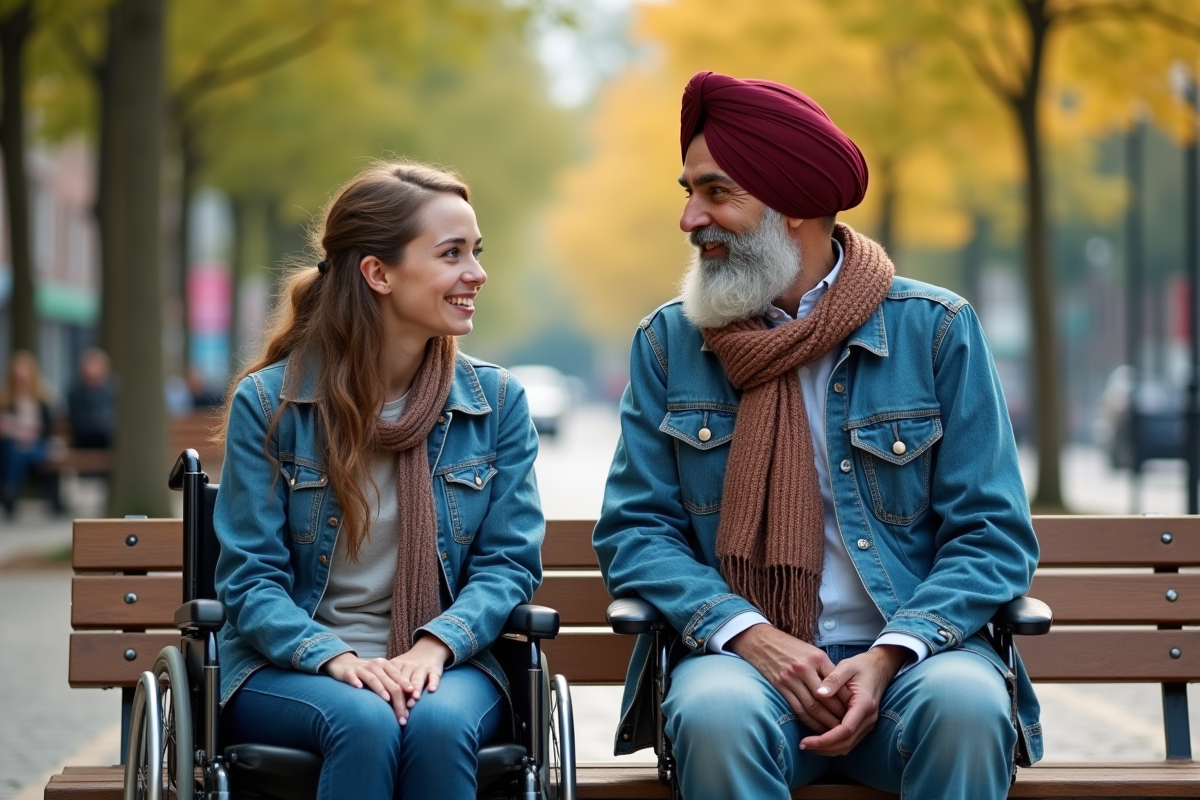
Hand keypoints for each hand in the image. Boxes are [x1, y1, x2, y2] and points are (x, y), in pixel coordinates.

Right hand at [321, 635, 451, 724]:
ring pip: (373, 678)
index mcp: (386, 666)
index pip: (400, 679)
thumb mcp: (381, 676)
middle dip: (397, 700)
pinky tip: (358, 688)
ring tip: (387, 699)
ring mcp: (361, 668)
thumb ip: (392, 685)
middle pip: (390, 682)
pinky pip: (352, 676)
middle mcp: (376, 665)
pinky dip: (355, 681)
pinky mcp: (348, 672)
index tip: (414, 706)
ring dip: (380, 689)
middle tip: (402, 717)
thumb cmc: (366, 673)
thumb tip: (408, 704)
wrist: (344, 663)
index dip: (408, 692)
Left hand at [388, 635, 453, 715]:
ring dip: (416, 688)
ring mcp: (422, 667)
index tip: (386, 703)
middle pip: (403, 681)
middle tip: (401, 707)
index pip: (391, 680)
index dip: (389, 691)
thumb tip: (375, 703)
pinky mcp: (434, 669)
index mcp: (396, 665)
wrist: (427, 651)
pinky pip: (434, 676)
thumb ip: (388, 682)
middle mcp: (408, 666)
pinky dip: (433, 682)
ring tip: (415, 698)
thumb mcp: (396, 669)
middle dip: (402, 694)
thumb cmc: (407, 667)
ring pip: (418, 678)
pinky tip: (431, 689)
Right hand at [727, 624, 848, 732]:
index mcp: (817, 658)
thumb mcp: (811, 651)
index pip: (836, 684)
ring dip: (824, 723)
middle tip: (847, 727)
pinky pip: (797, 709)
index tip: (854, 712)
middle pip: (825, 699)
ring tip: (834, 733)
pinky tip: (816, 729)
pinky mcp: (780, 687)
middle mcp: (804, 668)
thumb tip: (843, 692)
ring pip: (812, 707)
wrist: (762, 642)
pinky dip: (808, 722)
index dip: (846, 701)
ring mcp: (790, 678)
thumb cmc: (790, 647)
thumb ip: (826, 669)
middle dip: (838, 716)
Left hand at [799, 644, 909, 755]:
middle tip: (802, 745)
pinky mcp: (864, 725)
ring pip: (848, 746)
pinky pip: (849, 741)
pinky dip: (834, 744)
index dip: (825, 739)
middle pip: (846, 743)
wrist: (879, 667)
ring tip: (808, 745)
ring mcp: (868, 723)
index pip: (845, 730)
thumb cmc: (861, 665)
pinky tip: (819, 740)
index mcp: (864, 704)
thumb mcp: (846, 666)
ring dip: (828, 749)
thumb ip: (833, 679)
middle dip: (823, 748)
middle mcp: (869, 718)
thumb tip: (818, 694)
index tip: (806, 741)